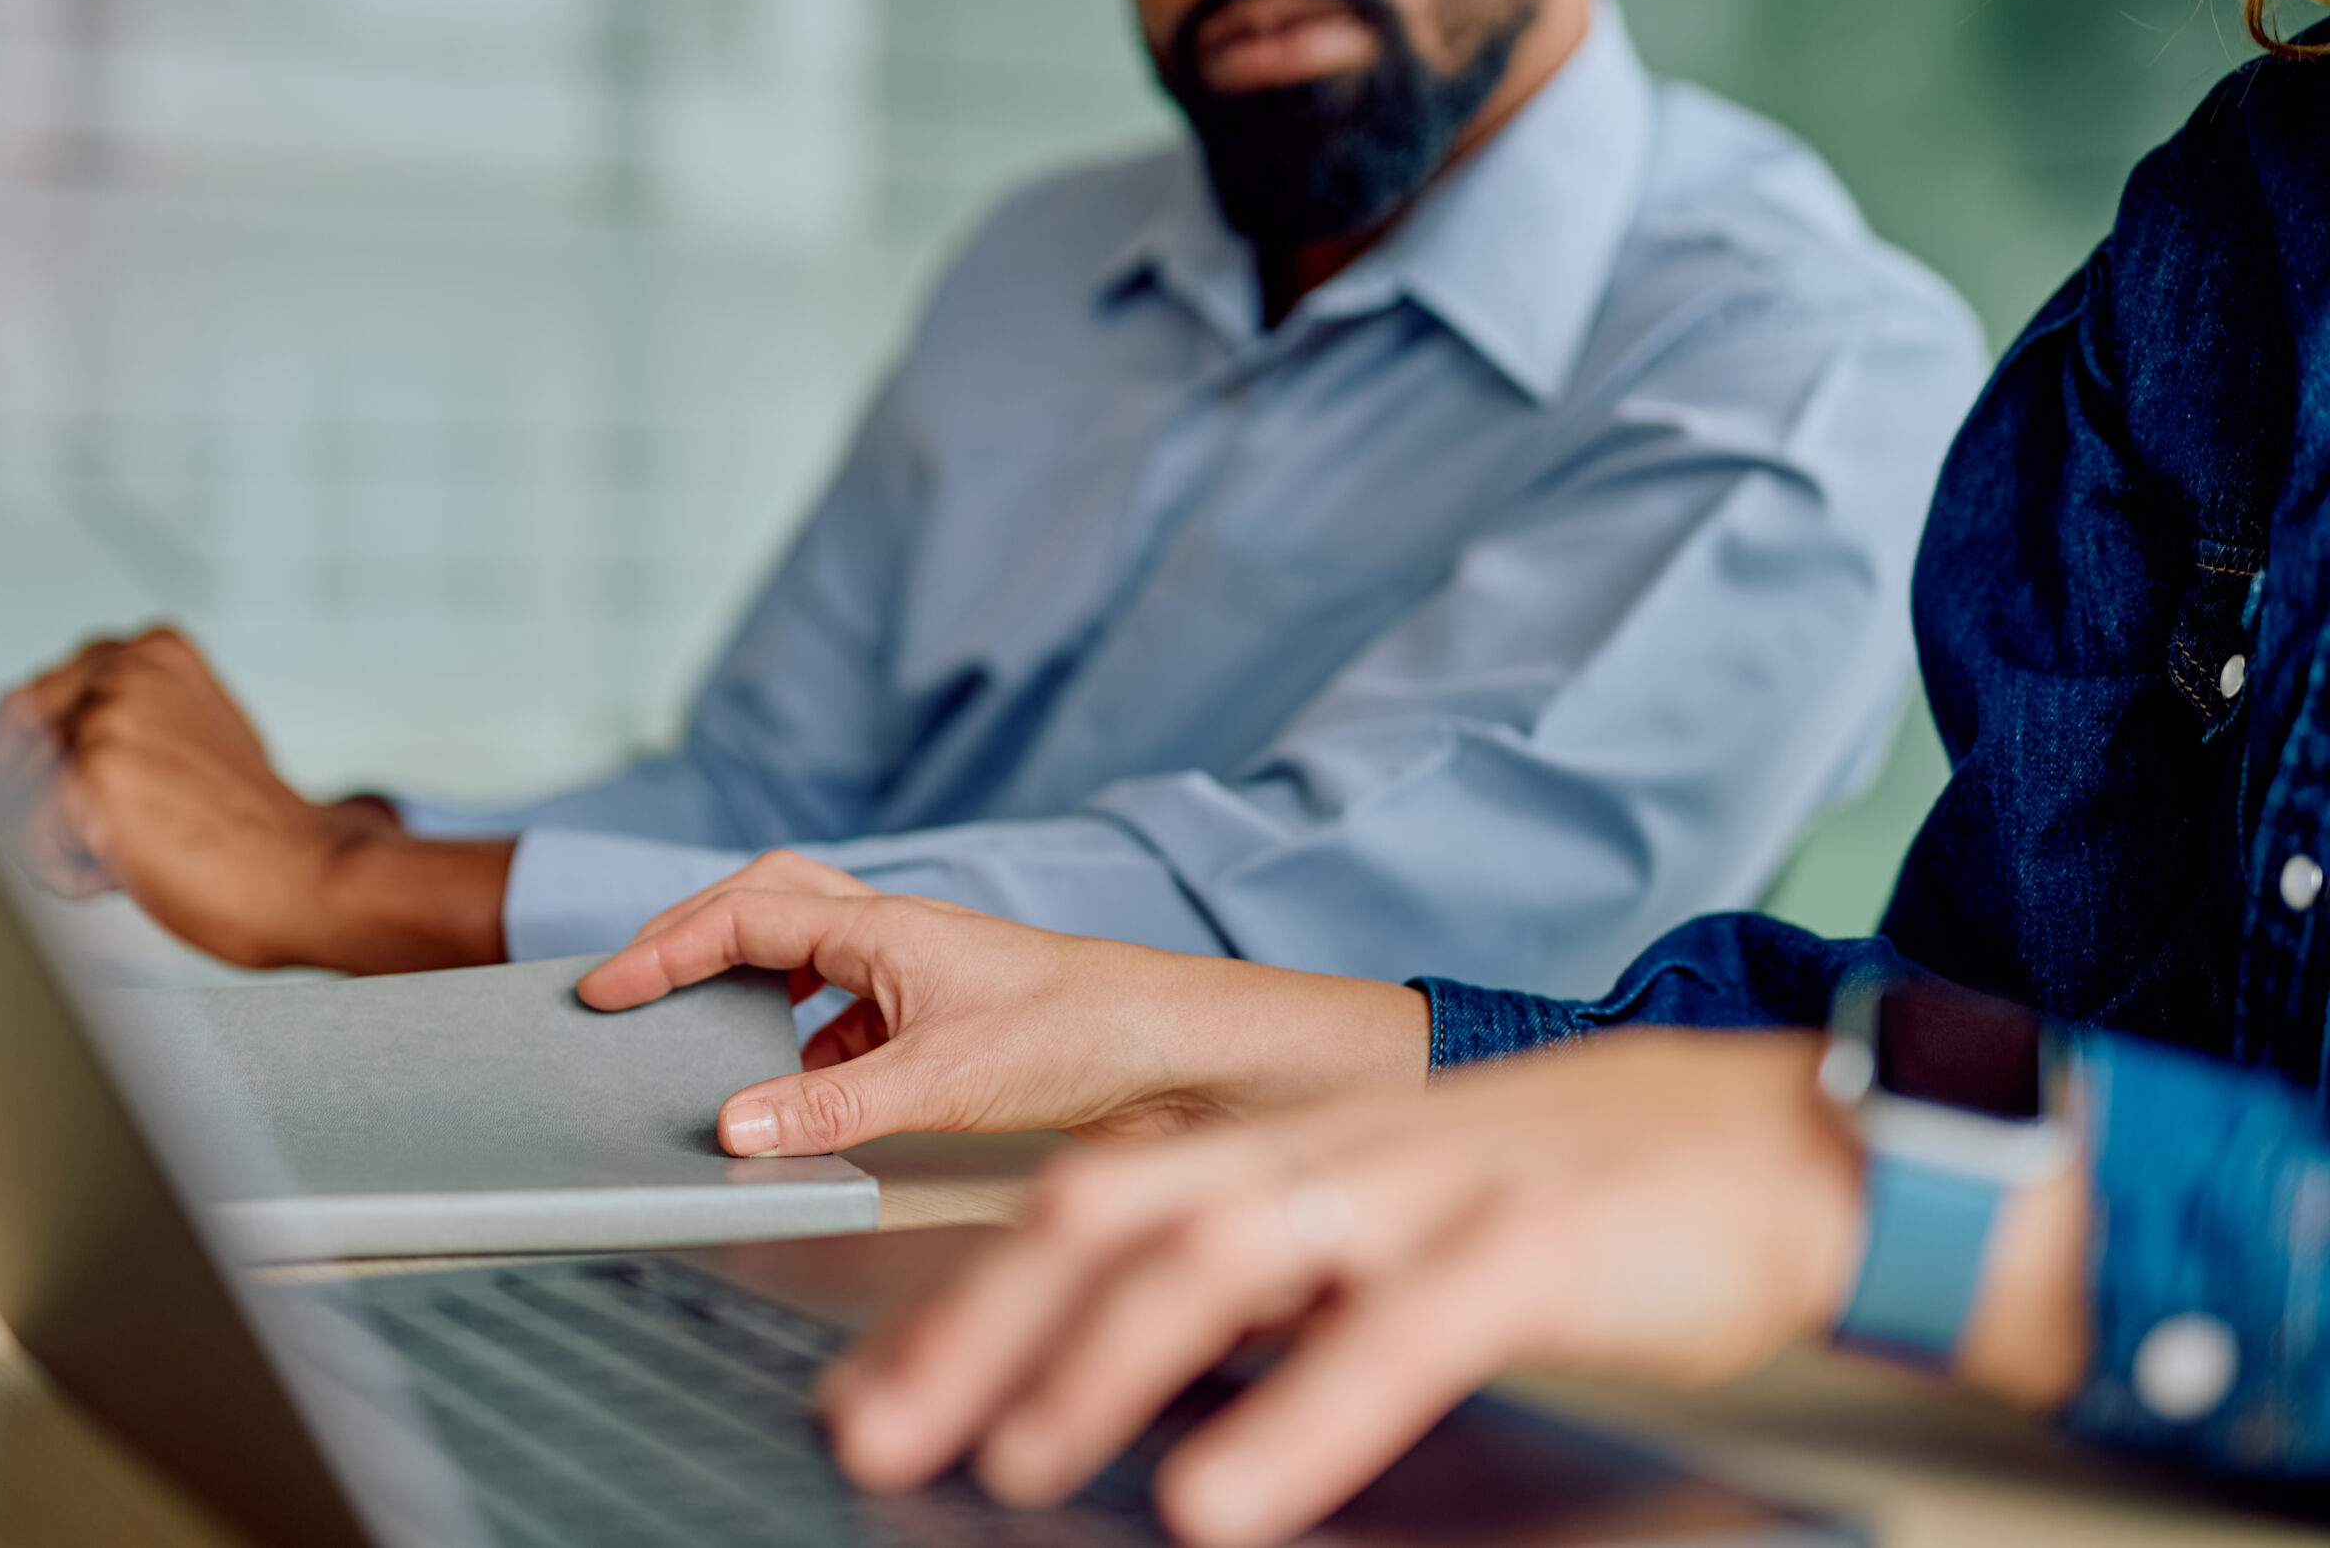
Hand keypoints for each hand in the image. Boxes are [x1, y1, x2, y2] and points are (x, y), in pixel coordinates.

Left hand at [0, 627, 511, 972]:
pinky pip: (24, 844)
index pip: (26, 707)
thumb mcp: (191, 745)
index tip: (97, 805)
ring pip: (3, 798)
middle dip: (33, 807)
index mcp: (149, 651)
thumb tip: (19, 743)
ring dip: (52, 843)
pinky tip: (130, 871)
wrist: (310, 875)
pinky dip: (67, 876)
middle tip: (106, 837)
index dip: (46, 774)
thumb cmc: (258, 833)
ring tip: (127, 852)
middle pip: (0, 747)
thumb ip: (121, 724)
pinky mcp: (87, 773)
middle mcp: (121, 668)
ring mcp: (104, 716)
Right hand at [574, 853, 1430, 1155]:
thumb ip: (831, 1107)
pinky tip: (809, 1104)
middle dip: (694, 943)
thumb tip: (733, 1126)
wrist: (1184, 1052)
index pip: (744, 915)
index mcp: (885, 925)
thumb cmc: (1083, 1032)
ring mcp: (924, 978)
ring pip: (811, 965)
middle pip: (768, 909)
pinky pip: (851, 1022)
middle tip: (636, 990)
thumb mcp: (941, 1078)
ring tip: (710, 1057)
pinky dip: (810, 1053)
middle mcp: (899, 938)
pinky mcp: (949, 1024)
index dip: (664, 948)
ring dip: (755, 1002)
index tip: (604, 989)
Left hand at [818, 1031, 2091, 1547]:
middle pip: (1109, 1212)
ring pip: (1223, 1251)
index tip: (867, 1388)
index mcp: (1285, 1146)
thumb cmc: (1569, 1199)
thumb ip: (1273, 1278)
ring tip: (1016, 1457)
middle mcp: (1329, 1151)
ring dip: (1101, 1361)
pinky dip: (1299, 1415)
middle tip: (876, 1433)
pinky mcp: (1535, 1245)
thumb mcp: (1390, 1221)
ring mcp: (1426, 1187)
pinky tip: (1225, 1500)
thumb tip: (1135, 1364)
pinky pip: (1398, 1330)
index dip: (962, 1297)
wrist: (1774, 1141)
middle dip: (977, 1327)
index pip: (1084, 1203)